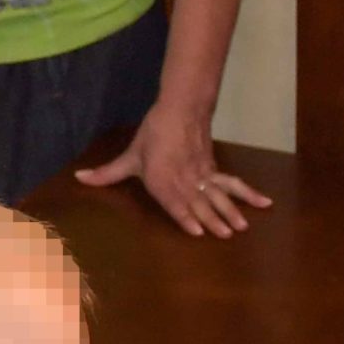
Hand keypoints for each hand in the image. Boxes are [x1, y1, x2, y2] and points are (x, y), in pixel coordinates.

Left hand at [73, 103, 269, 237]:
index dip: (186, 216)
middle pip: (200, 201)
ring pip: (218, 194)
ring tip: (241, 226)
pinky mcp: (213, 170)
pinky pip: (232, 184)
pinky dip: (248, 193)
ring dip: (230, 210)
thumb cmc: (153, 135)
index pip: (175, 201)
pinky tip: (264, 201)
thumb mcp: (130, 157)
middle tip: (227, 234)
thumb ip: (107, 174)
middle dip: (213, 219)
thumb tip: (79, 178)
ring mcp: (202, 175)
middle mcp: (184, 179)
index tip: (199, 231)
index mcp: (162, 180)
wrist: (179, 109)